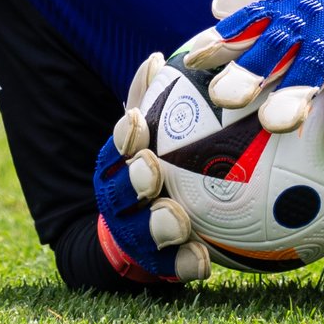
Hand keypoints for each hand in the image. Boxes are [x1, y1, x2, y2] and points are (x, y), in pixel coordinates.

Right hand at [93, 52, 210, 282]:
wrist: (143, 237)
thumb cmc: (165, 170)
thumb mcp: (157, 133)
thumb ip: (159, 100)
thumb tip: (159, 56)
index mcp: (123, 164)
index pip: (119, 145)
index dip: (125, 135)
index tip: (136, 122)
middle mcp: (122, 199)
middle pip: (119, 190)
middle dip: (132, 180)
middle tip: (150, 171)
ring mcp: (135, 233)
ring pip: (140, 231)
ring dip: (156, 226)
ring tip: (176, 222)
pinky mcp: (157, 264)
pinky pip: (172, 267)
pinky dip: (185, 265)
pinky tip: (204, 264)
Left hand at [180, 0, 323, 154]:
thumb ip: (256, 1)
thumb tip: (215, 4)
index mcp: (285, 6)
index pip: (247, 21)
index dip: (221, 39)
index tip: (193, 59)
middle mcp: (306, 18)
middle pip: (274, 43)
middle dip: (250, 68)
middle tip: (225, 96)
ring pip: (312, 65)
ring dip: (295, 92)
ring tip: (277, 123)